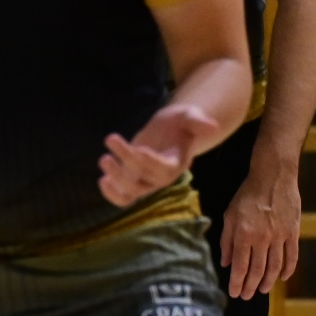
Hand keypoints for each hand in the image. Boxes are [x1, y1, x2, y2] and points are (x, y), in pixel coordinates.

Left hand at [100, 102, 216, 207]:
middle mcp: (162, 177)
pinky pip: (123, 199)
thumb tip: (212, 126)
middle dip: (126, 160)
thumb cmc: (179, 123)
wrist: (168, 130)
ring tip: (104, 158)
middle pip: (144, 178)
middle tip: (111, 138)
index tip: (139, 147)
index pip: (164, 168)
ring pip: (131, 191)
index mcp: (178, 163)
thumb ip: (198, 122)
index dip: (151, 161)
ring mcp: (146, 182)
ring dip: (115, 178)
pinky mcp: (132, 182)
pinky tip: (102, 180)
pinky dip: (111, 195)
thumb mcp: (189, 116)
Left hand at [220, 151, 301, 298]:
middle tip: (246, 296)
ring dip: (268, 281)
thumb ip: (226, 241)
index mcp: (244, 235)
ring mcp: (280, 236)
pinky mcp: (293, 232)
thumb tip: (225, 263)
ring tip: (262, 290)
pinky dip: (289, 268)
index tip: (234, 293)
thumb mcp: (229, 216)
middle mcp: (262, 238)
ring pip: (275, 266)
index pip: (239, 266)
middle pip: (257, 269)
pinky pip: (292, 255)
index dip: (237, 282)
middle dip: (250, 285)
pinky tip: (283, 277)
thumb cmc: (246, 196)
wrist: (273, 178)